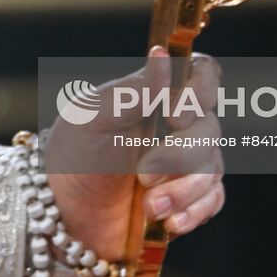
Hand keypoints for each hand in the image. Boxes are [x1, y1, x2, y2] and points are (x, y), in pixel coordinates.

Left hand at [45, 47, 225, 261]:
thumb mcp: (92, 118)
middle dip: (180, 156)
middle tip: (143, 172)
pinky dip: (194, 212)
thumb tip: (161, 54)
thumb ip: (132, 91)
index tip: (174, 115)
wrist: (63, 214)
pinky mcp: (189, 199)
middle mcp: (177, 126)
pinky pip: (212, 200)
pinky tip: (170, 222)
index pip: (202, 73)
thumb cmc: (74, 156)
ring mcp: (186, 164)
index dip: (201, 90)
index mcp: (156, 96)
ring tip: (149, 206)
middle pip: (210, 128)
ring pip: (213, 168)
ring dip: (182, 191)